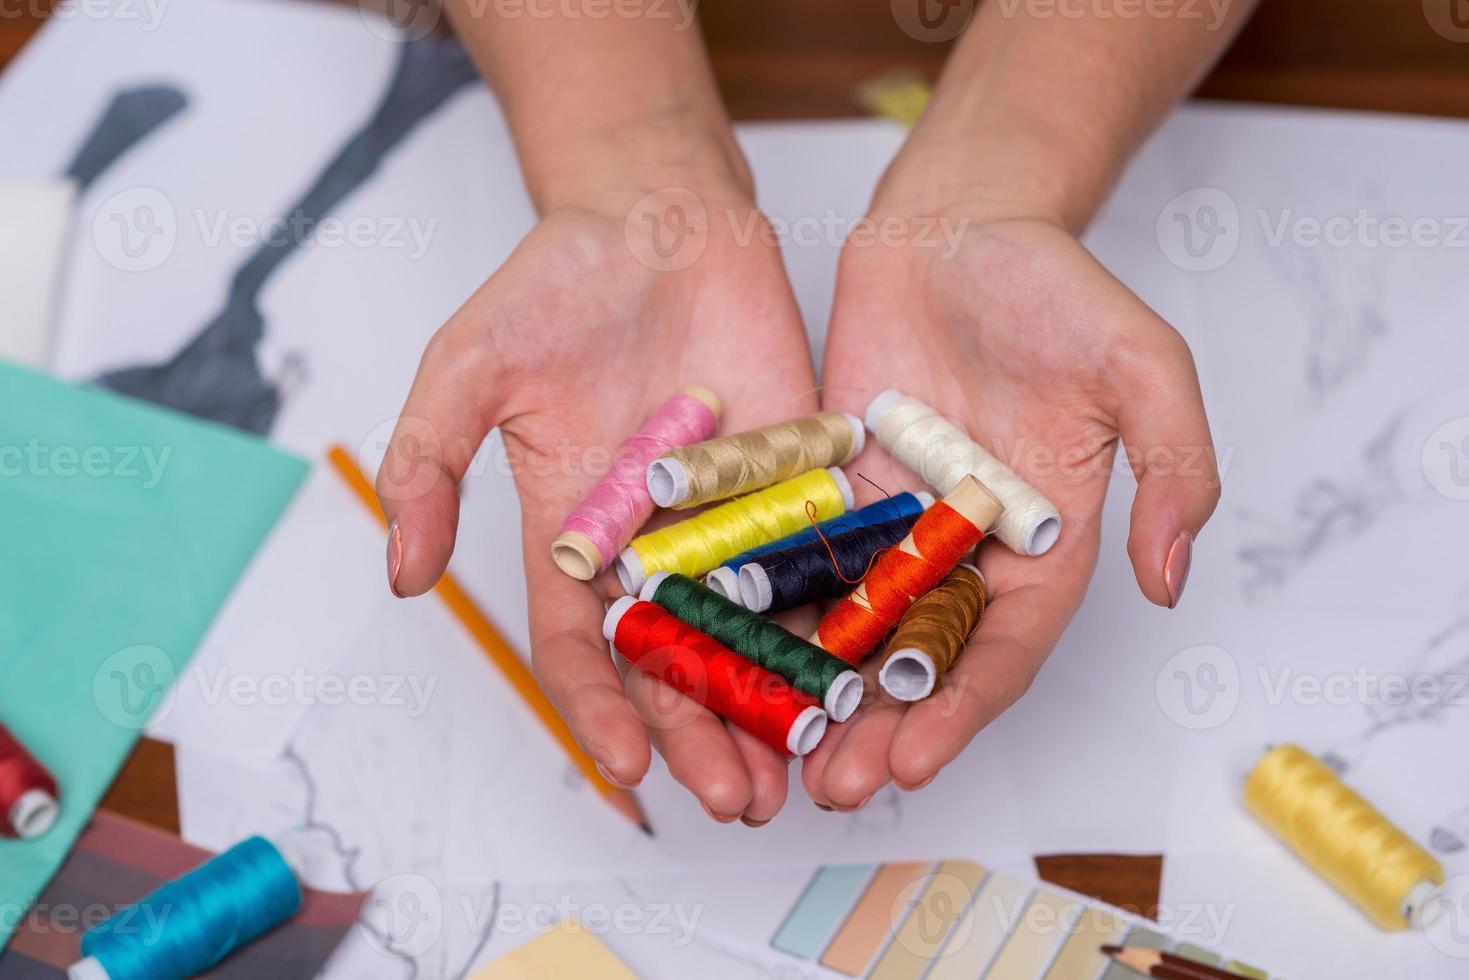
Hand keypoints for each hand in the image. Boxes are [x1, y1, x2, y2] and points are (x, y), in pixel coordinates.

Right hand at [377, 169, 818, 826]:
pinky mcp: (795, 479)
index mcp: (575, 534)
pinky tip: (859, 676)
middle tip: (738, 800)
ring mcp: (730, 515)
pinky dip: (837, 620)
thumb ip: (428, 466)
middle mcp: (654, 541)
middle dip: (704, 734)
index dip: (600, 710)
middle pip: (680, 660)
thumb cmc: (556, 282)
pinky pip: (818, 560)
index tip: (628, 768)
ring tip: (803, 769)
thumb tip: (399, 576)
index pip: (584, 646)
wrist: (655, 215)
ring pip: (755, 631)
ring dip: (777, 703)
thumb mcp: (467, 368)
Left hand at [808, 192, 1219, 808]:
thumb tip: (1173, 581)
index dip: (961, 710)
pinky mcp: (831, 490)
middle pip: (919, 658)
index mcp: (1044, 543)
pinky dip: (772, 612)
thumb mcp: (1142, 365)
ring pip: (852, 626)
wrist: (960, 224)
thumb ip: (1174, 467)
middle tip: (832, 786)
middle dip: (878, 727)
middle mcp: (965, 548)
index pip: (1003, 649)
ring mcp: (894, 523)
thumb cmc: (1055, 285)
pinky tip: (731, 657)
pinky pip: (800, 560)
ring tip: (777, 750)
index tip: (914, 762)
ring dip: (819, 691)